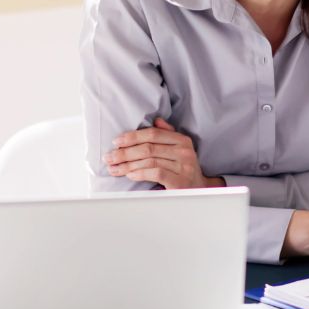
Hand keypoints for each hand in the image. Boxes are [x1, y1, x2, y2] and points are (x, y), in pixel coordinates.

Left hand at [104, 118, 223, 189]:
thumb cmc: (183, 168)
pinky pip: (156, 173)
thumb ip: (168, 134)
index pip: (153, 134)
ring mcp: (184, 167)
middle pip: (148, 148)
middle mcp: (185, 152)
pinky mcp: (180, 181)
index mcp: (183, 140)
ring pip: (149, 161)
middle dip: (124, 152)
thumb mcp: (179, 149)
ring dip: (127, 165)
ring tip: (114, 168)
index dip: (132, 137)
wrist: (199, 189)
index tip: (116, 142)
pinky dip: (140, 173)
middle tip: (109, 157)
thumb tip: (156, 120)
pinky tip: (130, 175)